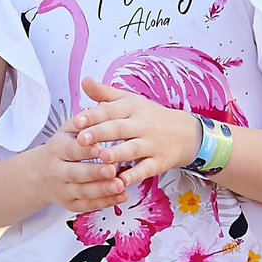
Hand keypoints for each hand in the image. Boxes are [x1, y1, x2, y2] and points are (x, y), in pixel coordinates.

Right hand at [32, 117, 126, 215]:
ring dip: (102, 190)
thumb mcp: (67, 130)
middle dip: (94, 172)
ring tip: (121, 185)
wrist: (39, 175)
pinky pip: (88, 205)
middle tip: (113, 170)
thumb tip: (102, 108)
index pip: (72, 149)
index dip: (87, 150)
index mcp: (57, 149)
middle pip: (76, 173)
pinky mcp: (71, 204)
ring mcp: (63, 190)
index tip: (102, 147)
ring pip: (83, 191)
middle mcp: (57, 171)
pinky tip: (121, 196)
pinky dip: (105, 202)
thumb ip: (84, 121)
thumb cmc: (62, 148)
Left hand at [71, 75, 202, 184]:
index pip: (110, 110)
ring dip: (117, 154)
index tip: (76, 121)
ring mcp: (151, 144)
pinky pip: (146, 169)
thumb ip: (104, 93)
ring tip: (102, 158)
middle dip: (100, 134)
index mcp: (131, 108)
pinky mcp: (159, 162)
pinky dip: (135, 175)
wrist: (185, 133)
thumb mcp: (129, 101)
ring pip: (132, 149)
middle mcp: (141, 124)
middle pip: (119, 129)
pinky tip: (122, 181)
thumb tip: (84, 80)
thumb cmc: (148, 116)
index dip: (92, 116)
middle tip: (81, 140)